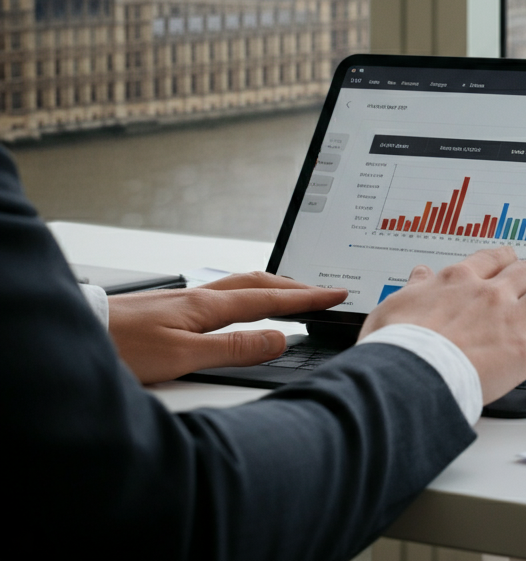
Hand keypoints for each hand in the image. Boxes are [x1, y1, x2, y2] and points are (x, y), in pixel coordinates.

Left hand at [107, 271, 348, 384]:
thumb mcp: (182, 358)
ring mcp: (183, 300)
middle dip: (295, 285)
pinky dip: (246, 295)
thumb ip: (233, 349)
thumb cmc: (120, 350)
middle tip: (322, 290)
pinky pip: (222, 293)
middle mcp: (199, 297)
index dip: (305, 299)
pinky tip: (238, 307)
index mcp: (207, 307)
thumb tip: (278, 339)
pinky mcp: (169, 309)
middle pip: (258, 283)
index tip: (334, 295)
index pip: (269, 300)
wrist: (75, 336)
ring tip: (290, 293)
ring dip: (271, 287)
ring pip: (240, 285)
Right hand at [359, 247, 525, 403]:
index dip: (507, 263)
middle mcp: (488, 294)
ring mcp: (507, 321)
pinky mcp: (520, 354)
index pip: (493, 258)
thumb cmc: (395, 346)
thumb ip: (414, 288)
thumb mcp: (393, 305)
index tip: (509, 272)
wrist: (404, 376)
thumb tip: (419, 274)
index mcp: (457, 280)